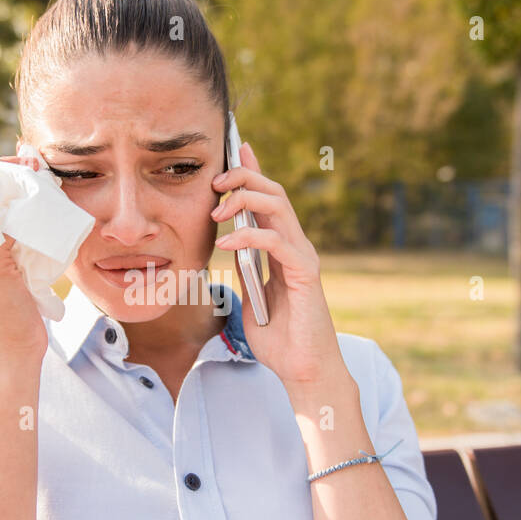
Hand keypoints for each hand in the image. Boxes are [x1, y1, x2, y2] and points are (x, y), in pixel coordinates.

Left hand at [211, 143, 345, 388]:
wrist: (304, 371)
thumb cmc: (281, 340)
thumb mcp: (253, 296)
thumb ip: (246, 268)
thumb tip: (232, 244)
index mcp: (284, 249)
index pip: (269, 200)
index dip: (254, 171)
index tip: (236, 148)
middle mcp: (297, 246)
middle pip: (274, 193)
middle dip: (243, 178)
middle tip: (215, 181)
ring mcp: (303, 258)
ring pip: (278, 207)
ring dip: (244, 200)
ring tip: (217, 209)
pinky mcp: (305, 274)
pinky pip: (277, 241)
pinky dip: (249, 236)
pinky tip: (225, 244)